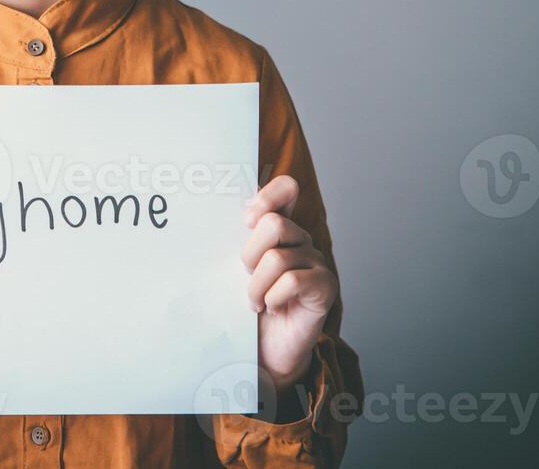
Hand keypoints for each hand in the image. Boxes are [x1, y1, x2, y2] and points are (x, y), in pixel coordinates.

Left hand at [242, 175, 337, 389]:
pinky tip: (272, 307)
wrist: (266, 349)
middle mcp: (302, 239)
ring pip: (277, 258)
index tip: (247, 218)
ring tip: (254, 301)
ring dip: (256, 285)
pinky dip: (273, 297)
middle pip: (273, 223)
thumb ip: (235, 241)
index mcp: (281, 228)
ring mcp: (317, 261)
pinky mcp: (326, 286)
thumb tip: (212, 216)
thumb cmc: (249, 305)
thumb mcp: (236, 269)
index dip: (269, 195)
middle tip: (246, 276)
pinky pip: (292, 281)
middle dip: (250, 254)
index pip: (286, 189)